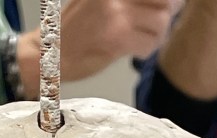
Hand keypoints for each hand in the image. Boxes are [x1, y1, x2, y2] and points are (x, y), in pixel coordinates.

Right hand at [18, 0, 173, 96]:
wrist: (49, 53)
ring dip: (156, 35)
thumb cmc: (74, 29)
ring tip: (142, 39)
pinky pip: (150, 43)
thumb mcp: (98, 1)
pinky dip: (147, 49)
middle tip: (154, 25)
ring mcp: (116, 14)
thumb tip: (167, 0)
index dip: (165, 0)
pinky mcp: (117, 38)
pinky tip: (135, 50)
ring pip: (160, 21)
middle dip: (164, 14)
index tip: (164, 7)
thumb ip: (127, 0)